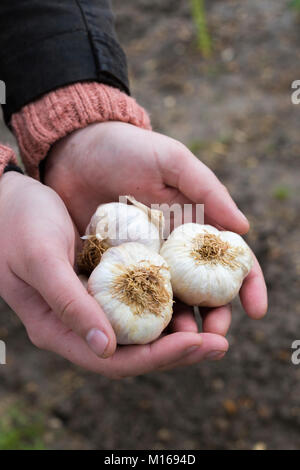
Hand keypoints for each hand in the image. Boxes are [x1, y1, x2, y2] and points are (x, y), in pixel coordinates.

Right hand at [0, 172, 229, 376]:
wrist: (12, 197)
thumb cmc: (20, 223)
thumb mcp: (41, 258)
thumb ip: (68, 303)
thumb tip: (106, 349)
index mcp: (56, 328)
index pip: (112, 360)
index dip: (156, 358)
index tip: (196, 344)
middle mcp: (77, 323)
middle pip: (132, 352)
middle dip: (177, 351)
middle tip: (220, 343)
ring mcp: (91, 305)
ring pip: (139, 331)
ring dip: (177, 331)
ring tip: (217, 326)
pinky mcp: (103, 284)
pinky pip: (139, 303)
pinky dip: (166, 304)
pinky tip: (192, 296)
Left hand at [45, 122, 267, 326]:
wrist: (74, 152)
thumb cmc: (127, 149)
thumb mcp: (171, 161)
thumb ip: (207, 190)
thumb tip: (245, 228)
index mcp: (195, 225)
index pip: (231, 260)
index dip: (248, 284)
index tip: (256, 310)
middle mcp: (174, 249)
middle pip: (204, 291)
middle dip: (215, 315)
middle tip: (214, 336)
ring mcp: (145, 261)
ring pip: (170, 301)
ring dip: (180, 325)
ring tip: (179, 341)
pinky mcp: (115, 268)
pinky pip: (131, 298)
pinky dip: (141, 317)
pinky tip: (143, 331)